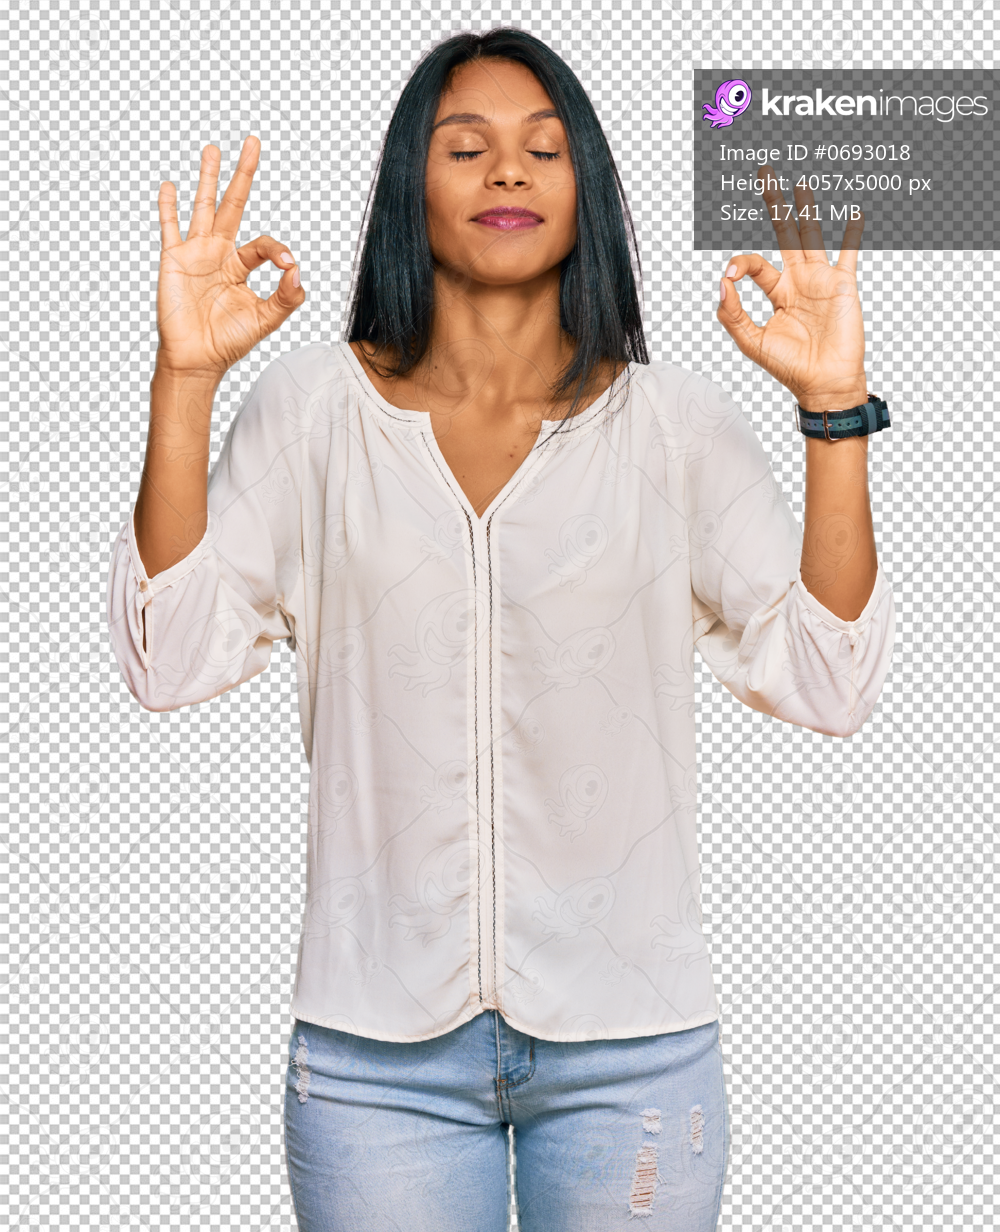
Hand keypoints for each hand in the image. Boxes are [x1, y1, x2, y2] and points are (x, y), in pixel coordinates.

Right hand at [155, 136, 305, 379]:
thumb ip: (286, 297)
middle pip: (233, 205)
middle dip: (243, 175)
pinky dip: (169, 208)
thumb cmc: (228, 342)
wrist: (197, 359)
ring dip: (208, 178)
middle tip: (252, 142)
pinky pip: (170, 228)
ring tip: (213, 149)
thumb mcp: (266, 320)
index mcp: (241, 266)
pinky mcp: (174, 260)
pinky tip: (170, 186)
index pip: (264, 245)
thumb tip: (298, 271)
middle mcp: (219, 254)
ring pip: (203, 207)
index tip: (287, 266)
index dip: (278, 251)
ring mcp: (195, 253)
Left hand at [716, 164, 867, 411]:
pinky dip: (851, 234)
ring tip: (800, 183)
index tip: (730, 276)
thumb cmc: (790, 367)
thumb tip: (721, 285)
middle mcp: (797, 281)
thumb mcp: (752, 343)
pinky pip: (848, 255)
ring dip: (806, 210)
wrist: (824, 382)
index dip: (739, 265)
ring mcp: (821, 280)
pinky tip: (852, 213)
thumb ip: (733, 315)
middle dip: (774, 206)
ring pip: (812, 236)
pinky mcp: (843, 286)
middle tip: (765, 174)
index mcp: (776, 293)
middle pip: (783, 235)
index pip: (754, 265)